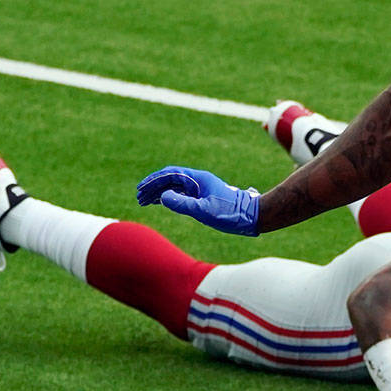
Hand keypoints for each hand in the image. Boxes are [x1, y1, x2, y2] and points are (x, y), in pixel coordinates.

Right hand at [135, 166, 260, 234]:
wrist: (251, 216)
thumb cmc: (230, 213)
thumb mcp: (204, 210)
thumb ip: (183, 204)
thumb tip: (163, 196)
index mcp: (197, 179)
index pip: (169, 174)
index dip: (153, 181)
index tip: (141, 189)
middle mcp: (198, 181)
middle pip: (170, 179)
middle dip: (153, 187)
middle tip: (139, 198)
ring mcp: (200, 189)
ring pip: (174, 187)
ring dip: (159, 193)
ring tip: (144, 202)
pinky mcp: (203, 197)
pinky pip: (181, 194)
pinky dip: (168, 197)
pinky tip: (160, 202)